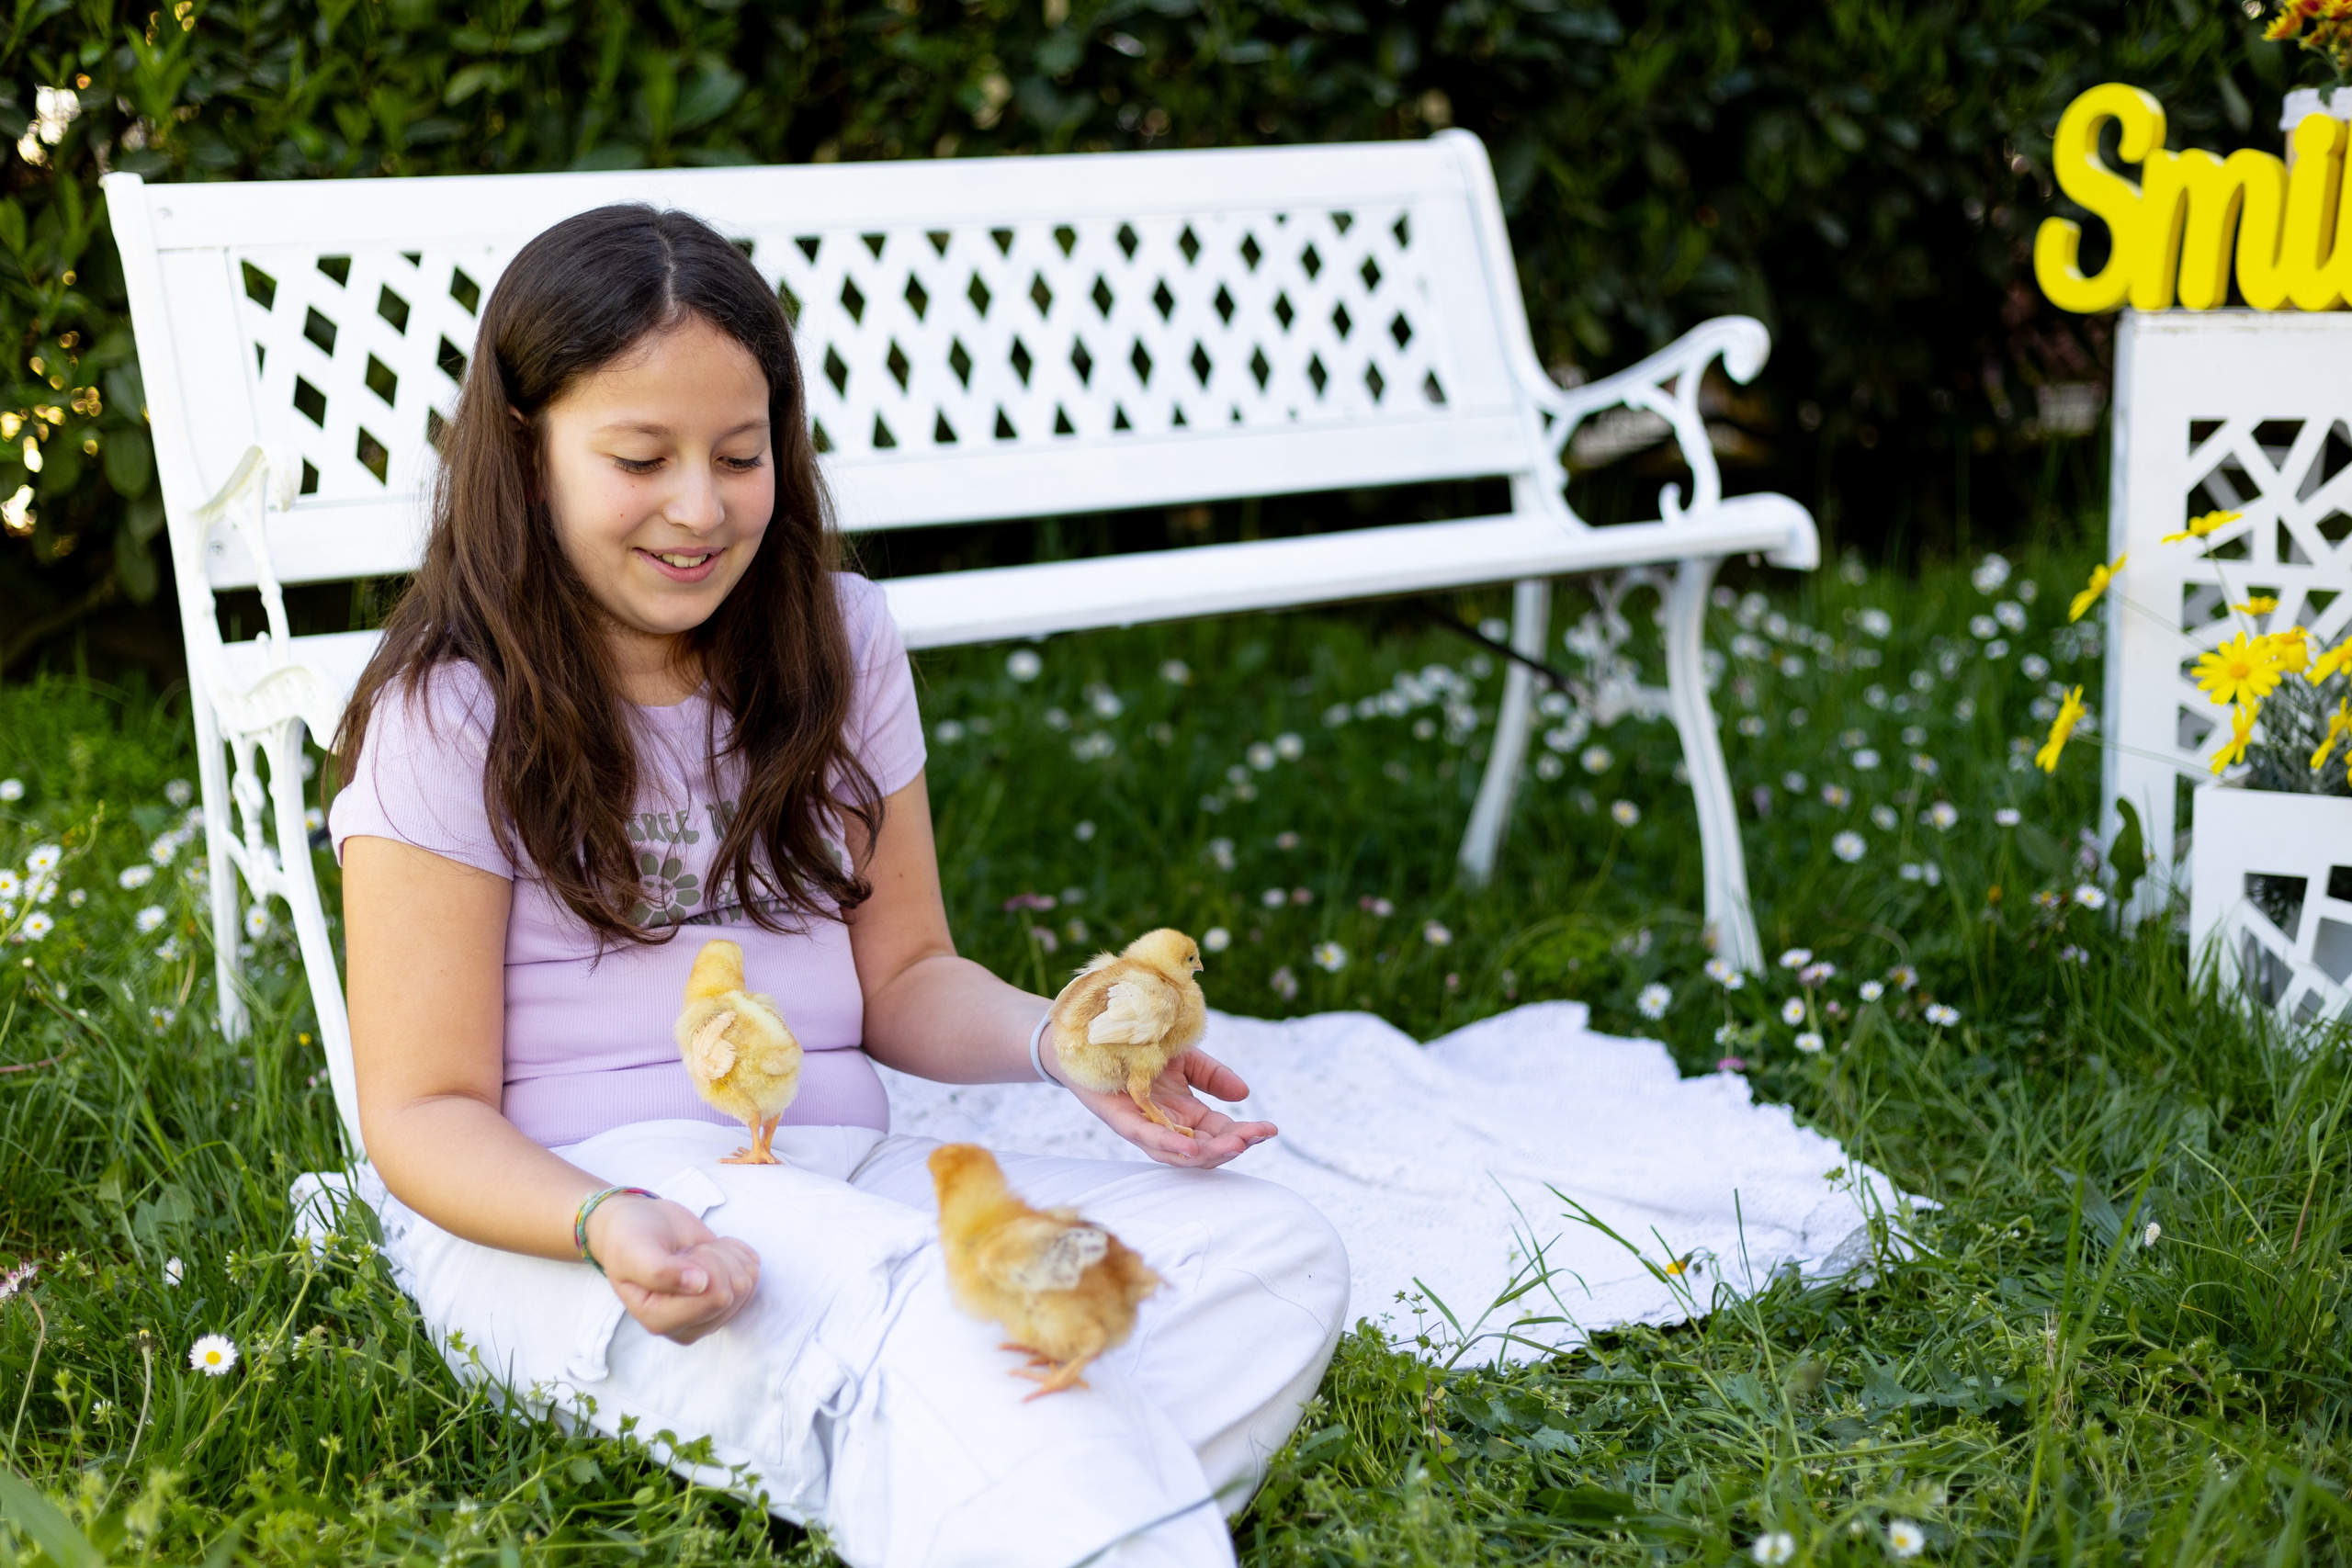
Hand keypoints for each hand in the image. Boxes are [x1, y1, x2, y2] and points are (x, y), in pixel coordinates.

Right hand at [585, 1195, 759, 1343]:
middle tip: (686, 1253)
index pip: (716, 1298)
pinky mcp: (725, 1299)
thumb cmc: (631, 1238)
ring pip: (748, 1282)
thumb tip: (700, 1285)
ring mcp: (709, 1314)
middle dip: (715, 1258)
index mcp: (658, 1321)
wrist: (639, 1225)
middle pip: (734, 1292)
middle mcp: (686, 1325)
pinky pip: (753, 1272)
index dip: (706, 1264)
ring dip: (724, 1255)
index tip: (680, 1255)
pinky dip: (735, 1251)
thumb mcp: (635, 1250)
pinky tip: (710, 1250)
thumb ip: (660, 1271)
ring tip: (694, 1253)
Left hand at [1056, 1049, 1276, 1168]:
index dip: (1245, 1133)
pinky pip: (1147, 1138)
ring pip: (1178, 1154)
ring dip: (1208, 1153)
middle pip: (1204, 1149)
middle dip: (1233, 1146)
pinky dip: (1169, 1145)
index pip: (1220, 1131)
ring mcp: (1144, 1126)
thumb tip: (1245, 1095)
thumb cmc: (1138, 1047)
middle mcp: (1167, 1125)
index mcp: (1186, 1113)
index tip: (1271, 1129)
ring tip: (1235, 1146)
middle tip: (1257, 1136)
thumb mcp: (1186, 1058)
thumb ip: (1212, 1076)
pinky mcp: (1121, 1119)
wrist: (1093, 1033)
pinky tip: (1191, 1148)